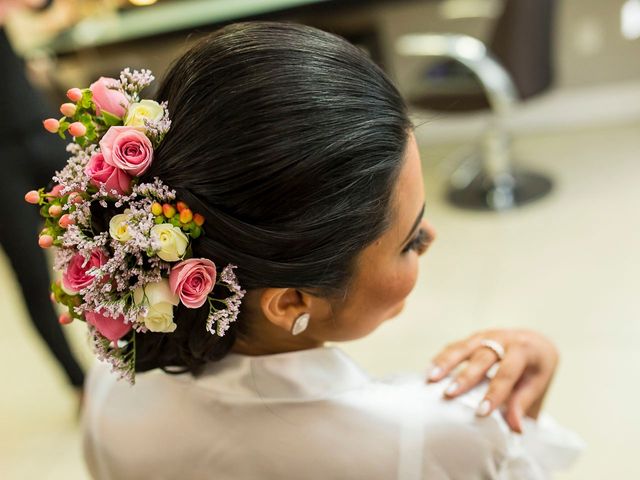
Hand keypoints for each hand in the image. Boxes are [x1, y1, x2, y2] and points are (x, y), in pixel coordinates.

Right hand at [426, 329, 558, 432]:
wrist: (534, 343)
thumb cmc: (534, 370)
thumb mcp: (536, 385)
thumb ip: (523, 404)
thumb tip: (515, 429)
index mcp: (525, 350)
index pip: (508, 372)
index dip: (495, 393)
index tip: (481, 412)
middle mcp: (504, 338)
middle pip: (483, 356)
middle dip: (465, 375)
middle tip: (450, 393)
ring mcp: (487, 335)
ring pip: (464, 347)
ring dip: (446, 362)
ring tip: (431, 378)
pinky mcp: (474, 338)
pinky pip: (456, 346)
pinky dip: (441, 358)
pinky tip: (429, 372)